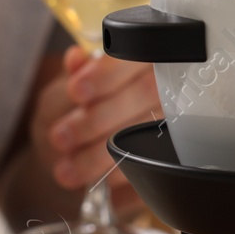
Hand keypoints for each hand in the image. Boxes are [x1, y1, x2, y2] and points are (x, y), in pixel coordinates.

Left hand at [30, 46, 161, 213]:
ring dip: (101, 155)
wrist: (79, 148)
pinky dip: (120, 175)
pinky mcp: (172, 156)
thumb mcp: (66, 88)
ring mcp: (174, 120)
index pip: (135, 53)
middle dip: (97, 119)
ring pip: (148, 132)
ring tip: (66, 169)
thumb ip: (72, 76)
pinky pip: (153, 165)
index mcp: (140, 58)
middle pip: (146, 94)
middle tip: (60, 138)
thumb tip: (77, 59)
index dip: (107, 73)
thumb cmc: (76, 110)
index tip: (77, 91)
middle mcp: (166, 84)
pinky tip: (94, 181)